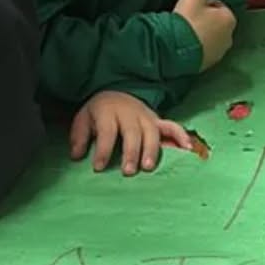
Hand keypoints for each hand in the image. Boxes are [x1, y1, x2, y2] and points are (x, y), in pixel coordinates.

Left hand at [70, 90, 194, 174]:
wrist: (116, 93)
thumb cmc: (99, 113)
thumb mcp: (83, 119)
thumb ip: (80, 136)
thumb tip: (77, 155)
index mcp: (108, 112)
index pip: (107, 131)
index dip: (103, 150)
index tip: (98, 168)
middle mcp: (129, 113)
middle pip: (132, 133)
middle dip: (131, 152)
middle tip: (128, 172)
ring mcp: (146, 116)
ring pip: (152, 132)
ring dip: (151, 150)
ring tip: (148, 167)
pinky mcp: (158, 120)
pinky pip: (172, 127)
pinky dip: (181, 137)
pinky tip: (187, 150)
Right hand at [173, 0, 235, 70]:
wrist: (175, 51)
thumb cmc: (186, 21)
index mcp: (229, 18)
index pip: (217, 6)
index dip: (202, 5)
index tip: (190, 8)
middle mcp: (230, 36)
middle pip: (214, 22)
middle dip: (203, 20)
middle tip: (185, 20)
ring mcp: (220, 52)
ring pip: (210, 37)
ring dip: (199, 34)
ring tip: (183, 33)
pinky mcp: (210, 64)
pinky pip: (204, 51)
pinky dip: (196, 47)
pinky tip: (184, 46)